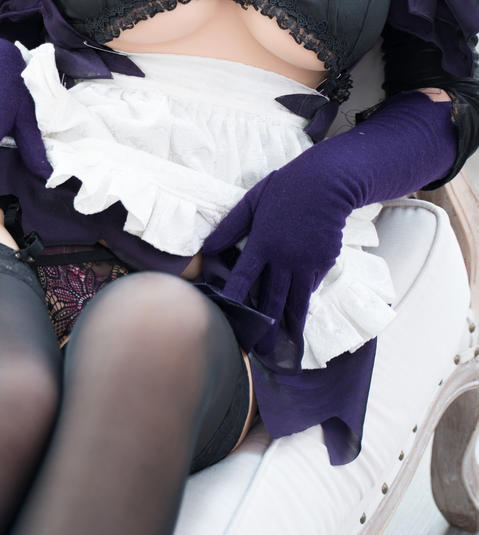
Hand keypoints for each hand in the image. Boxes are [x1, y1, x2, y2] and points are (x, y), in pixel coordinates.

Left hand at [202, 163, 346, 359]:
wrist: (327, 184)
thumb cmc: (285, 189)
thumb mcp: (252, 201)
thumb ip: (230, 226)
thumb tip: (208, 247)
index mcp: (263, 242)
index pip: (245, 277)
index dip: (235, 298)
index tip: (227, 317)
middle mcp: (285, 258)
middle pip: (273, 299)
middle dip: (267, 327)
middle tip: (261, 351)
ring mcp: (306, 263)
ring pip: (296, 300)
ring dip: (289, 325)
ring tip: (284, 347)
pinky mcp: (323, 263)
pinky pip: (310, 286)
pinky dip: (303, 299)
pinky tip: (297, 316)